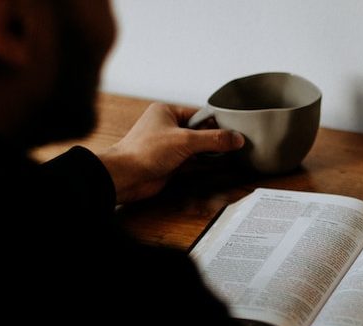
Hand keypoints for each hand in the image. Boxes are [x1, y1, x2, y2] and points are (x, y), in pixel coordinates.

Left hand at [98, 102, 244, 203]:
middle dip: (215, 140)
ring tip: (228, 156)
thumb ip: (213, 139)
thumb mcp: (185, 141)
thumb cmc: (144, 152)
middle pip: (200, 132)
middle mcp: (168, 127)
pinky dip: (204, 165)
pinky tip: (217, 166)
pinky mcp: (171, 163)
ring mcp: (169, 146)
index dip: (217, 123)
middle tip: (233, 146)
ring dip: (210, 154)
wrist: (126, 176)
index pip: (200, 114)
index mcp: (167, 112)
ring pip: (197, 148)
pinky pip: (193, 162)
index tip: (234, 131)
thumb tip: (236, 138)